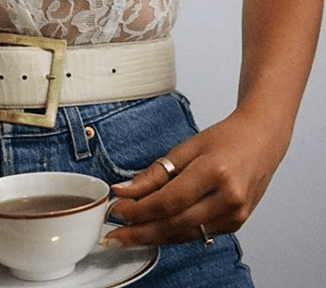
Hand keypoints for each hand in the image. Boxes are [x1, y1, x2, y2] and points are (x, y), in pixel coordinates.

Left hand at [104, 109, 286, 247]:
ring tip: (127, 235)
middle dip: (140, 232)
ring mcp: (236, 215)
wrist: (262, 141)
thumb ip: (155, 173)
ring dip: (153, 237)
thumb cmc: (225, 138)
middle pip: (175, 224)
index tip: (116, 209)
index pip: (169, 201)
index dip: (139, 210)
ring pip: (185, 234)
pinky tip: (154, 230)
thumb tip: (124, 191)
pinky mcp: (236, 224)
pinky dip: (173, 232)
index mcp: (215, 172)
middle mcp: (229, 198)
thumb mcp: (186, 148)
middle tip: (113, 236)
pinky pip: (197, 233)